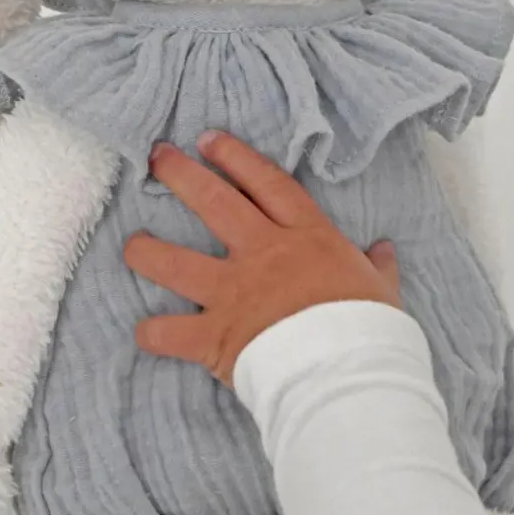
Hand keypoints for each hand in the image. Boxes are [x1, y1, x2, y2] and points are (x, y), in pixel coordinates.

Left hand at [125, 131, 401, 385]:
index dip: (235, 157)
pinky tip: (143, 332)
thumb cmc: (369, 329)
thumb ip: (376, 267)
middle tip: (156, 157)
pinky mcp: (215, 335)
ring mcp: (233, 293)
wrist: (349, 375)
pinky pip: (170, 333)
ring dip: (147, 251)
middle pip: (213, 203)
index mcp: (305, 237)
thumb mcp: (380, 290)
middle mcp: (262, 255)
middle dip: (181, 175)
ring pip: (175, 262)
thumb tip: (382, 251)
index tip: (208, 140)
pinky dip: (153, 333)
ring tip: (131, 245)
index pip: (266, 183)